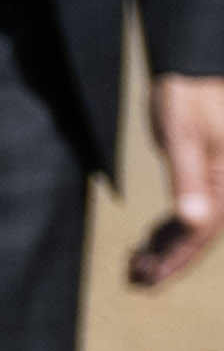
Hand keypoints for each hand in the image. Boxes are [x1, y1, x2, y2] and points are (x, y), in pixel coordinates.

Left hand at [140, 70, 222, 288]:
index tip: (146, 276)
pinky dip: (172, 231)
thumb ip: (187, 179)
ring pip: (198, 228)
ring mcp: (222, 184)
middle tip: (135, 280)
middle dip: (170, 260)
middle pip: (201, 235)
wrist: (196, 69)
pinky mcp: (212, 178)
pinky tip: (149, 242)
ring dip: (169, 249)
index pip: (202, 231)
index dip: (176, 258)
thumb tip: (194, 221)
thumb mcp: (182, 135)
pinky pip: (197, 213)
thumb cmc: (189, 97)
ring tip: (135, 267)